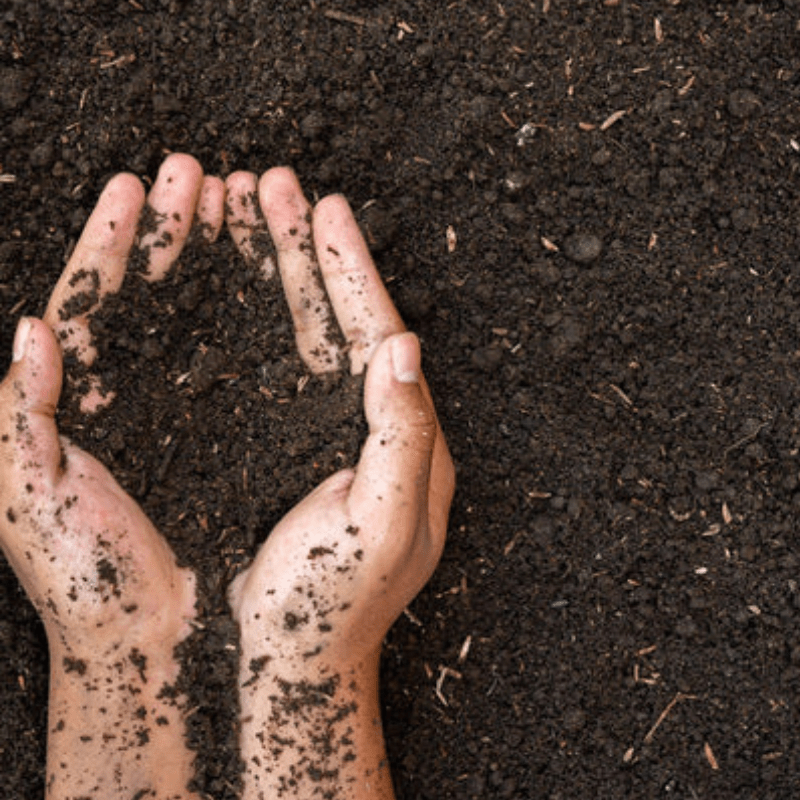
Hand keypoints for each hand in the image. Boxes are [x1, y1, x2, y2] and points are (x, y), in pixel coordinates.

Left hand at [0, 153, 222, 799]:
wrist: (158, 641)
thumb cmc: (87, 581)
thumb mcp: (26, 498)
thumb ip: (16, 418)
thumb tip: (31, 331)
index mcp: (77, 400)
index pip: (92, 300)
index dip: (108, 242)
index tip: (130, 187)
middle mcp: (140, 395)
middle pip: (156, 293)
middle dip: (173, 229)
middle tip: (197, 173)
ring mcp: (194, 410)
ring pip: (210, 317)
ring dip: (222, 258)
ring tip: (240, 200)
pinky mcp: (241, 435)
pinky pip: (256, 367)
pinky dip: (265, 320)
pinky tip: (276, 281)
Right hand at [225, 168, 454, 799]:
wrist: (294, 658)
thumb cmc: (337, 604)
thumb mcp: (384, 524)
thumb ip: (405, 435)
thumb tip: (408, 345)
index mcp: (403, 435)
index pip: (378, 330)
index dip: (351, 268)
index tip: (326, 207)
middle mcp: (368, 423)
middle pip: (337, 317)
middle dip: (308, 251)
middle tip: (276, 186)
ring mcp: (324, 432)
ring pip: (300, 333)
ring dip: (277, 273)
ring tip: (250, 216)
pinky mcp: (285, 448)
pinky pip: (272, 370)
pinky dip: (253, 324)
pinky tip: (232, 294)